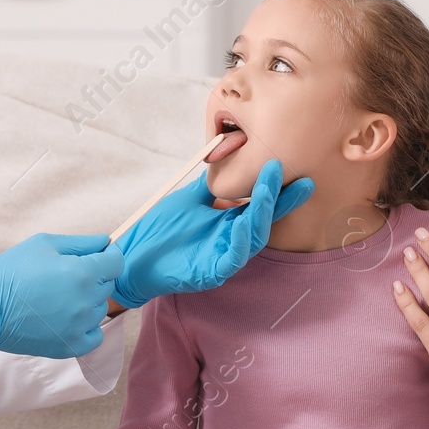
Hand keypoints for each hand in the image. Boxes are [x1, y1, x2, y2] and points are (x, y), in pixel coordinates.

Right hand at [0, 233, 122, 357]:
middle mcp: (86, 301)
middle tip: (65, 277)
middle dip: (93, 277)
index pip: (117, 263)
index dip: (108, 256)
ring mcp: (79, 326)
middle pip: (107, 285)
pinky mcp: (70, 346)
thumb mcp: (45, 243)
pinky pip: (95, 335)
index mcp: (82, 272)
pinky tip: (68, 318)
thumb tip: (107, 241)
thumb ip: (82, 242)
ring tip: (59, 297)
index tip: (97, 257)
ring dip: (87, 302)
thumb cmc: (12, 271)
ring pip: (100, 309)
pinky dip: (86, 327)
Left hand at [111, 159, 313, 308]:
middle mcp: (231, 240)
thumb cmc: (159, 229)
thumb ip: (212, 183)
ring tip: (265, 189)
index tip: (298, 172)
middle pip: (263, 220)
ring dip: (261, 213)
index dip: (279, 192)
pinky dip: (241, 242)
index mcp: (228, 223)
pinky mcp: (210, 274)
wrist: (131, 255)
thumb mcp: (189, 198)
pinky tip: (243, 224)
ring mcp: (222, 258)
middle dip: (276, 196)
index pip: (259, 206)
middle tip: (281, 170)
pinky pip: (232, 260)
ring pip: (253, 238)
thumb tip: (231, 154)